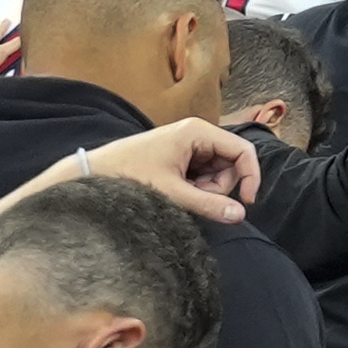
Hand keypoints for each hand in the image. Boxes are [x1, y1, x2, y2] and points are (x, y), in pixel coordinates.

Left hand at [82, 118, 262, 220]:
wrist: (96, 172)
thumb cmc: (130, 175)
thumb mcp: (172, 193)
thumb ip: (208, 204)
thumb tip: (240, 215)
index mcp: (198, 131)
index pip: (244, 151)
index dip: (251, 176)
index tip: (246, 202)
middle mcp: (197, 134)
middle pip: (232, 164)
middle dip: (219, 187)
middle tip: (194, 197)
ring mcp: (190, 145)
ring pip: (219, 172)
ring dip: (206, 190)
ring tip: (180, 193)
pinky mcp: (182, 156)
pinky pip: (204, 175)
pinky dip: (196, 188)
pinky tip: (177, 191)